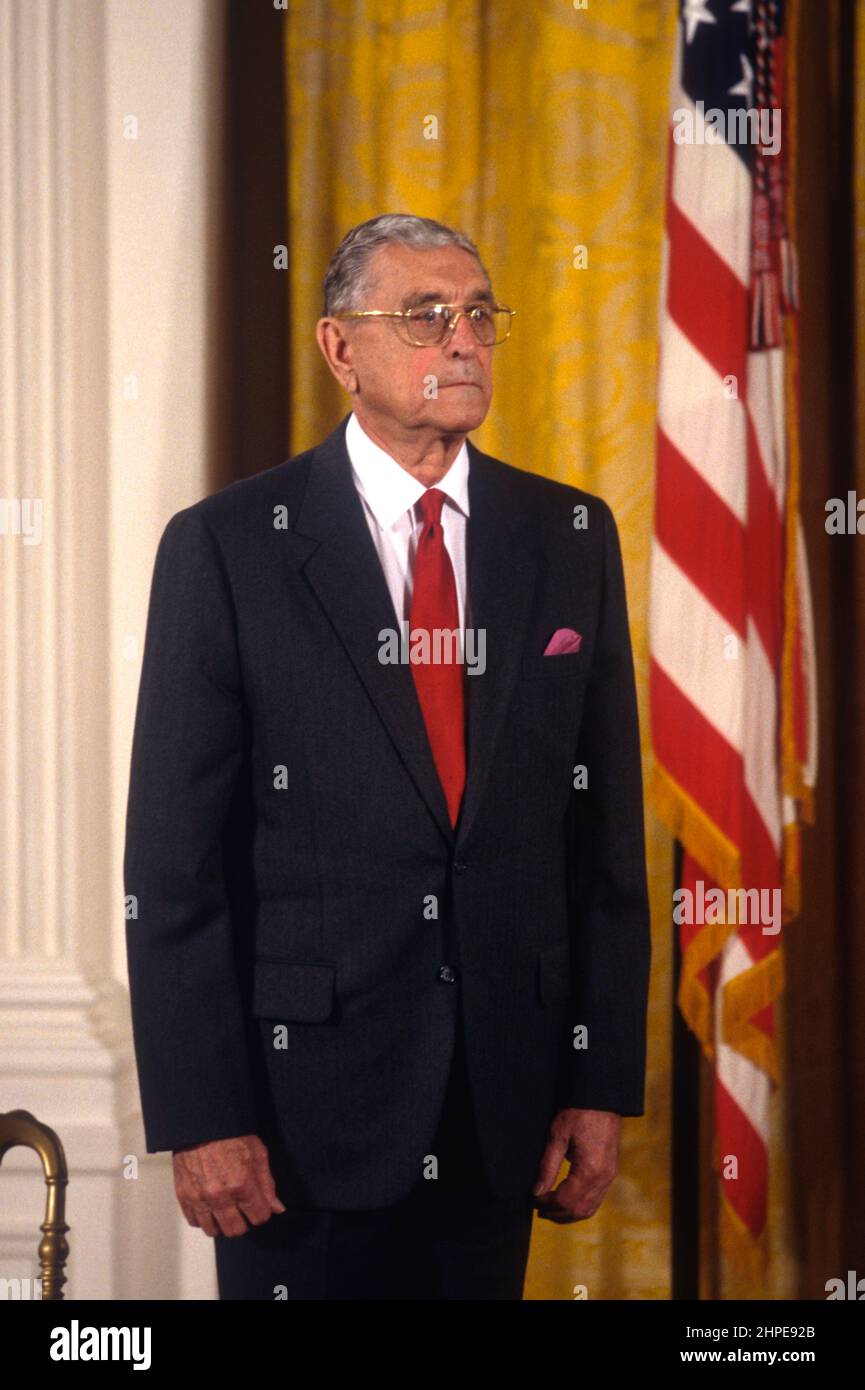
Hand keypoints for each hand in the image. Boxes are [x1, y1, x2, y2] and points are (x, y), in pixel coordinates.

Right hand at [172, 1134, 286, 1236]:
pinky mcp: (184, 1196)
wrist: (202, 1124)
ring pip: (214, 1230)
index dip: (262, 1212)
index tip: (259, 1205)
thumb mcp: (258, 1153)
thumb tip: (277, 1208)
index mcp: (241, 1184)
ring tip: (226, 1210)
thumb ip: (267, 1184)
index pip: (258, 1217)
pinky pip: (194, 1222)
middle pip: (236, 1230)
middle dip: (244, 1222)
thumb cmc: (231, 1134)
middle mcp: (219, 1195)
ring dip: (222, 1223)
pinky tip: (210, 1207)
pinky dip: (203, 1218)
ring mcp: (199, 1197)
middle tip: (243, 1209)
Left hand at [532, 1108, 619, 1222]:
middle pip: (578, 1210)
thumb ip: (548, 1166)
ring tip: (550, 1208)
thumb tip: (537, 1191)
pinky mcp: (611, 1172)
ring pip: (589, 1209)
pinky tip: (567, 1199)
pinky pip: (596, 1199)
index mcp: (589, 1170)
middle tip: (538, 1208)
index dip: (547, 1204)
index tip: (532, 1199)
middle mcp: (603, 1178)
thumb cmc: (579, 1112)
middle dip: (557, 1213)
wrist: (603, 1097)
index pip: (565, 1201)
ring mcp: (609, 1176)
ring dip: (569, 1213)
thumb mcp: (558, 1136)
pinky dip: (580, 1205)